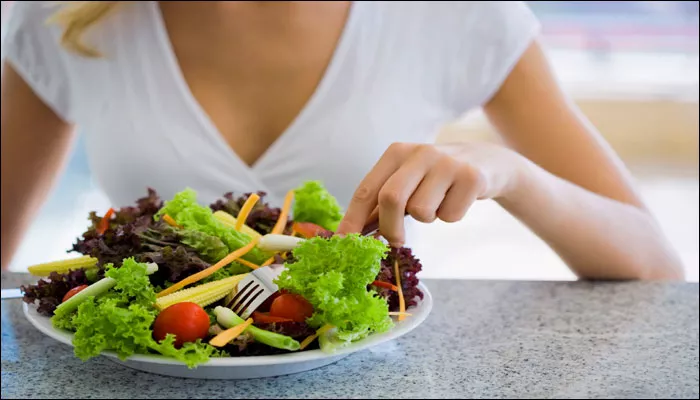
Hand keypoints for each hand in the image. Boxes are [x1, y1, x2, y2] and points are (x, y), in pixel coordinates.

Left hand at [336, 142, 526, 245]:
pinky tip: (458, 199)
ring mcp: (447, 163)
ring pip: (422, 211)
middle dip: (390, 228)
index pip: (367, 189)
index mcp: (396, 153)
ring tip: (438, 203)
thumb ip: (381, 205)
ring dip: (428, 218)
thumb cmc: (437, 177)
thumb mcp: (407, 182)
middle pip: (391, 199)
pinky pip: (450, 215)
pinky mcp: (472, 177)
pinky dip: (451, 216)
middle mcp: (420, 153)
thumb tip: (352, 234)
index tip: (342, 242)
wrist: (488, 161)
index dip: (352, 218)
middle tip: (395, 241)